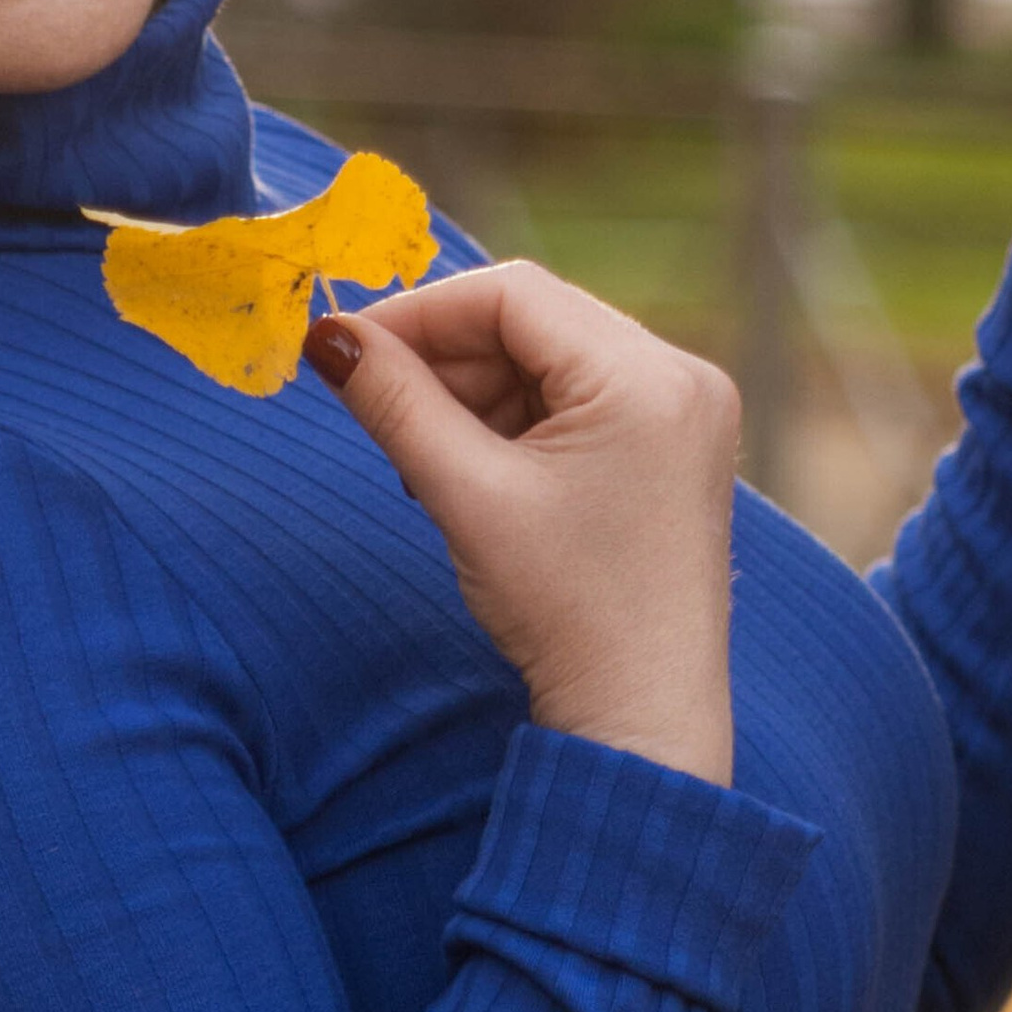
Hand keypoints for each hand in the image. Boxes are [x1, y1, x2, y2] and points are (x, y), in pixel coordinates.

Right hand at [304, 269, 738, 786]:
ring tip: (430, 463)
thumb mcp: (466, 494)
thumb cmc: (566, 611)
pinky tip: (474, 473)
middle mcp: (682, 376)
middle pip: (532, 320)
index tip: (351, 350)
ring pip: (547, 357)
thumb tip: (328, 336)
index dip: (421, 313)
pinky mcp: (671, 446)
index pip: (512, 293)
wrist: (642, 718)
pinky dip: (513, 420)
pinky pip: (575, 397)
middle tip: (383, 411)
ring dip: (474, 393)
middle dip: (447, 359)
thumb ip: (394, 403)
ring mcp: (684, 411)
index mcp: (647, 377)